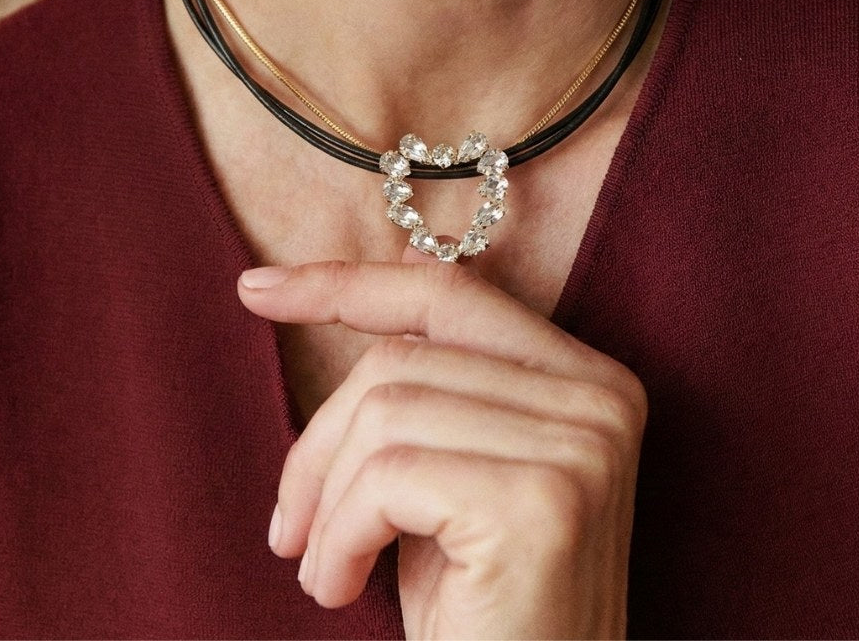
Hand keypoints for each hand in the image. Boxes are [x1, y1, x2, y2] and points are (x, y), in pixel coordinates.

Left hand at [238, 257, 646, 639]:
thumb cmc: (477, 601)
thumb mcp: (449, 470)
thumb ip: (435, 372)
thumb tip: (391, 257)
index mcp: (585, 377)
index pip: (448, 293)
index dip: (346, 284)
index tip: (257, 289)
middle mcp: (600, 397)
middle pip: (400, 358)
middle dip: (319, 443)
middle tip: (288, 526)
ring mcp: (581, 445)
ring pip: (386, 411)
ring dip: (324, 501)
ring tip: (323, 566)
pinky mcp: (543, 502)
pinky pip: (389, 473)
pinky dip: (340, 534)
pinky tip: (341, 587)